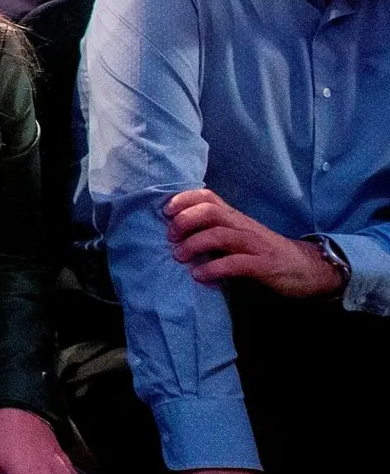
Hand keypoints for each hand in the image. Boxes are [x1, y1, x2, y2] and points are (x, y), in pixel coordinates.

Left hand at [165, 188, 343, 297]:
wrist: (307, 268)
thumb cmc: (264, 252)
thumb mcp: (238, 237)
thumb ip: (214, 231)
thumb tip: (177, 233)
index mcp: (236, 218)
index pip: (208, 197)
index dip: (184, 199)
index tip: (166, 210)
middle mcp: (244, 226)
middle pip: (211, 212)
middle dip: (185, 221)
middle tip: (170, 237)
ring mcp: (256, 245)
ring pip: (220, 235)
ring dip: (194, 245)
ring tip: (178, 256)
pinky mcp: (265, 265)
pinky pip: (236, 263)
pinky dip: (213, 268)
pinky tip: (199, 276)